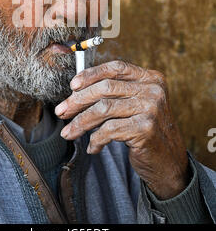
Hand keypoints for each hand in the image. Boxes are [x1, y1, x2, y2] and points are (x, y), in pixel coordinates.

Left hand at [55, 60, 189, 199]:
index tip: (72, 86)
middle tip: (61, 112)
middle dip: (78, 100)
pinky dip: (96, 140)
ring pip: (103, 109)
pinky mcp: (145, 128)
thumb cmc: (145, 129)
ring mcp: (150, 108)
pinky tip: (92, 147)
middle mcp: (152, 89)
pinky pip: (109, 130)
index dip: (91, 74)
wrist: (169, 161)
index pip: (115, 68)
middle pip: (105, 88)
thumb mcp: (135, 104)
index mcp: (150, 78)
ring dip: (80, 122)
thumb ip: (115, 93)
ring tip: (69, 133)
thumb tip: (75, 91)